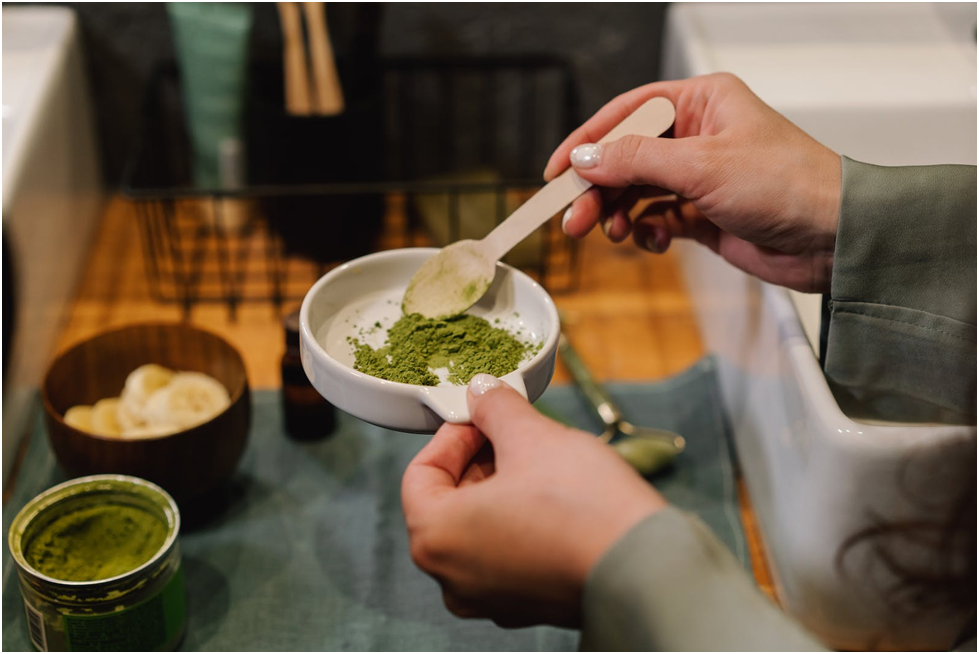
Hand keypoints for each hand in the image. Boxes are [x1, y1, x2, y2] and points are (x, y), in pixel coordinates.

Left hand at [401, 374, 664, 627]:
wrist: (646, 567)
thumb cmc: (582, 506)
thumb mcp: (533, 437)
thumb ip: (496, 410)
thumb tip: (482, 393)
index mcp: (435, 536)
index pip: (420, 473)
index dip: (453, 435)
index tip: (482, 416)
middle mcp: (450, 576)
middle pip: (447, 500)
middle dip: (479, 460)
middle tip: (513, 431)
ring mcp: (487, 597)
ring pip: (477, 526)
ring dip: (500, 487)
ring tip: (538, 460)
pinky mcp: (524, 604)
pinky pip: (505, 552)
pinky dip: (518, 520)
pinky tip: (553, 497)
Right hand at [546, 73, 840, 292]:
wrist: (833, 238)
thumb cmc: (787, 185)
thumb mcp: (701, 166)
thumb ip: (636, 160)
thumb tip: (585, 157)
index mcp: (701, 103)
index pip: (627, 114)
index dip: (586, 142)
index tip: (555, 171)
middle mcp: (698, 135)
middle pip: (625, 157)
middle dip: (599, 190)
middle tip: (575, 219)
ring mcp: (700, 176)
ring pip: (637, 191)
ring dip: (620, 214)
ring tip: (616, 234)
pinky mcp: (704, 213)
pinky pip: (658, 218)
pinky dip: (649, 231)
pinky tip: (656, 240)